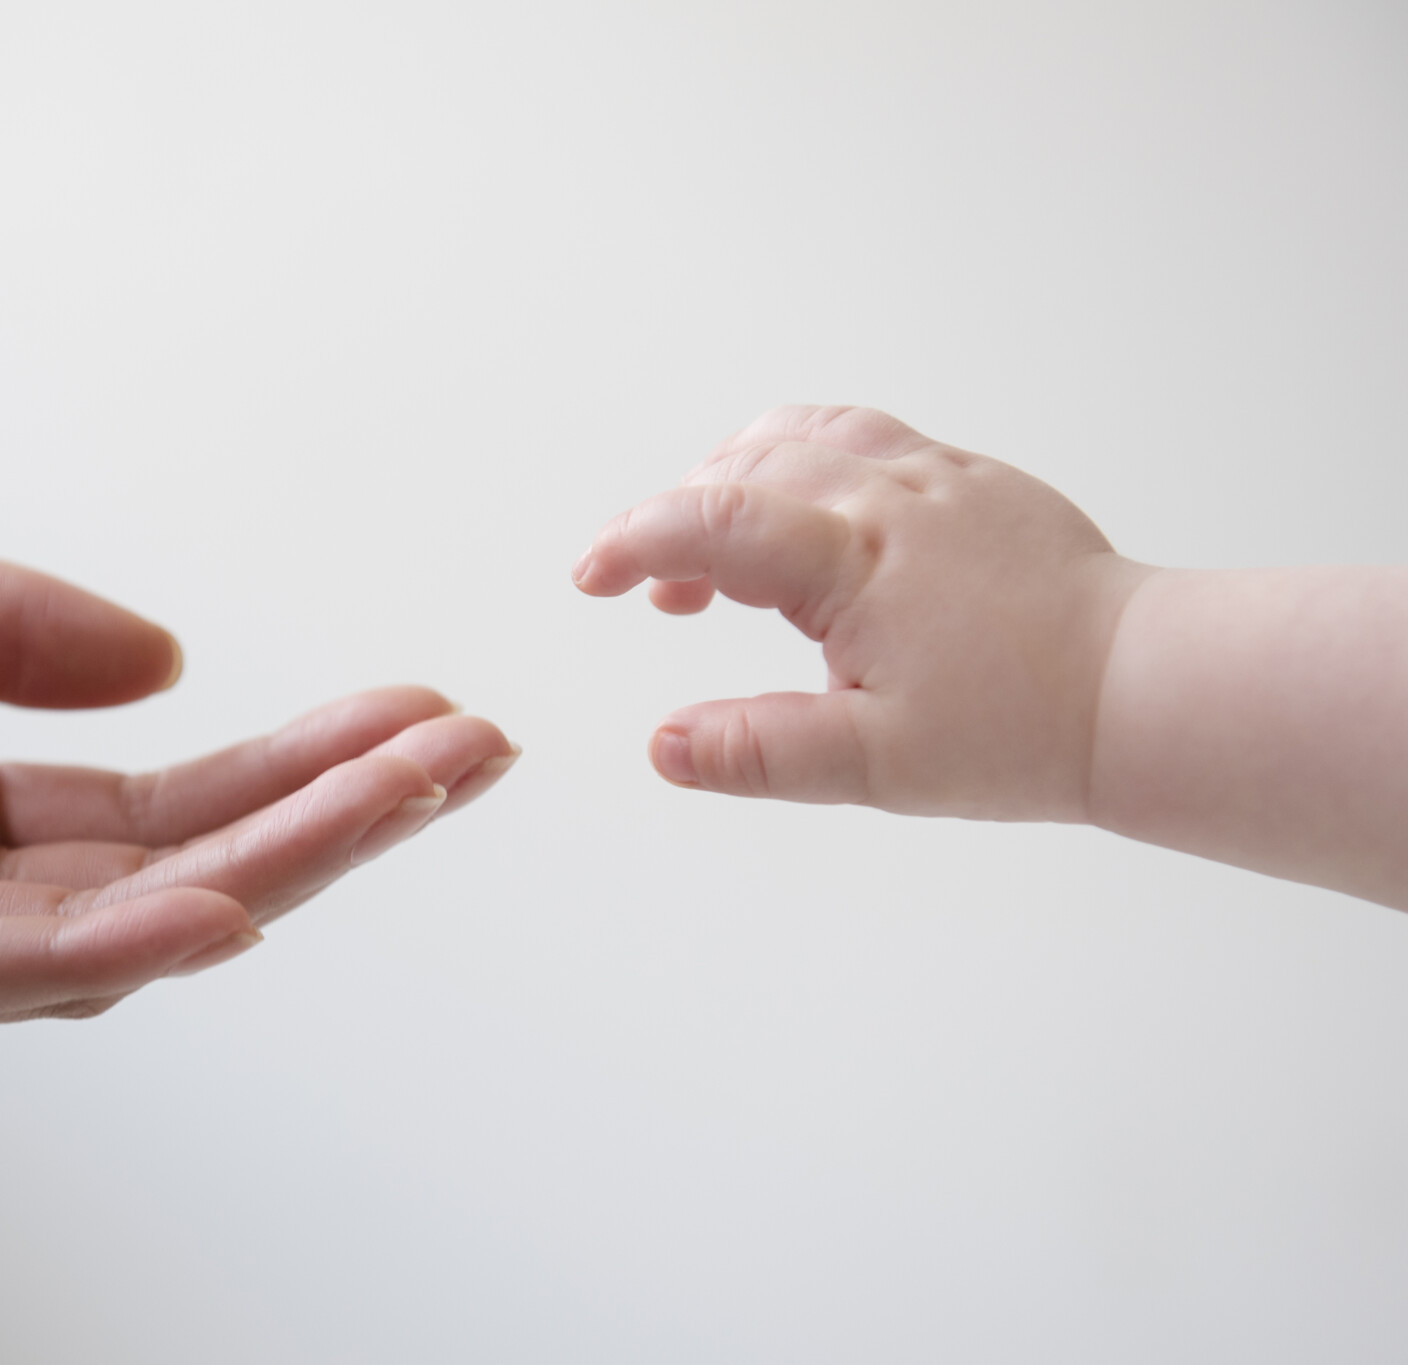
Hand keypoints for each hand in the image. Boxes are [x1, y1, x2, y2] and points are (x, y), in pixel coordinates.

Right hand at [571, 405, 1148, 821]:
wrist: (1148, 688)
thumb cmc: (1023, 730)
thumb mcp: (875, 765)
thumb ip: (759, 751)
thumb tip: (663, 746)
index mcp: (855, 557)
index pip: (709, 521)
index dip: (633, 543)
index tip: (589, 579)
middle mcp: (888, 494)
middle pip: (742, 469)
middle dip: (675, 521)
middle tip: (653, 596)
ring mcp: (935, 476)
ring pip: (800, 435)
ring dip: (732, 479)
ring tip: (715, 555)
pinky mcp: (971, 480)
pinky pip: (860, 437)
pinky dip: (798, 466)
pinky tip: (804, 526)